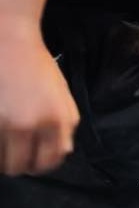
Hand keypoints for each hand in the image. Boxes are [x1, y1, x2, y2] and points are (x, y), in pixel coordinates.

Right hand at [0, 33, 79, 174]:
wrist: (11, 41)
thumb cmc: (36, 66)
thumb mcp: (62, 95)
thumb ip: (64, 124)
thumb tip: (60, 152)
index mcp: (59, 119)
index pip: (52, 160)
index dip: (41, 164)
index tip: (32, 160)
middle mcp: (35, 124)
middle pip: (23, 166)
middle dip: (18, 164)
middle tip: (12, 154)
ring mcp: (9, 123)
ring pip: (2, 162)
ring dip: (1, 157)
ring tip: (3, 142)